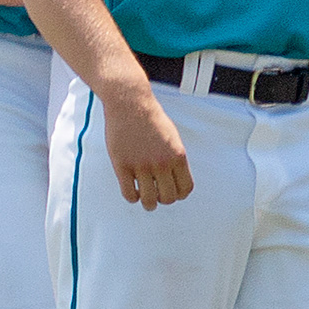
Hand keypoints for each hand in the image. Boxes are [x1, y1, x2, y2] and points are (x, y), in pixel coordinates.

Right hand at [102, 85, 192, 209]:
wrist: (131, 104)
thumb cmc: (152, 119)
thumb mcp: (173, 137)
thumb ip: (175, 158)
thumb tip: (176, 180)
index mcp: (178, 156)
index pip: (185, 188)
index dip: (179, 194)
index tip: (172, 192)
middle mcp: (161, 163)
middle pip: (168, 198)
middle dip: (163, 199)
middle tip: (157, 195)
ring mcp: (141, 165)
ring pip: (149, 200)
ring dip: (148, 204)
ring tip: (146, 200)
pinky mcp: (122, 165)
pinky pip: (129, 194)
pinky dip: (132, 198)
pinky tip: (133, 191)